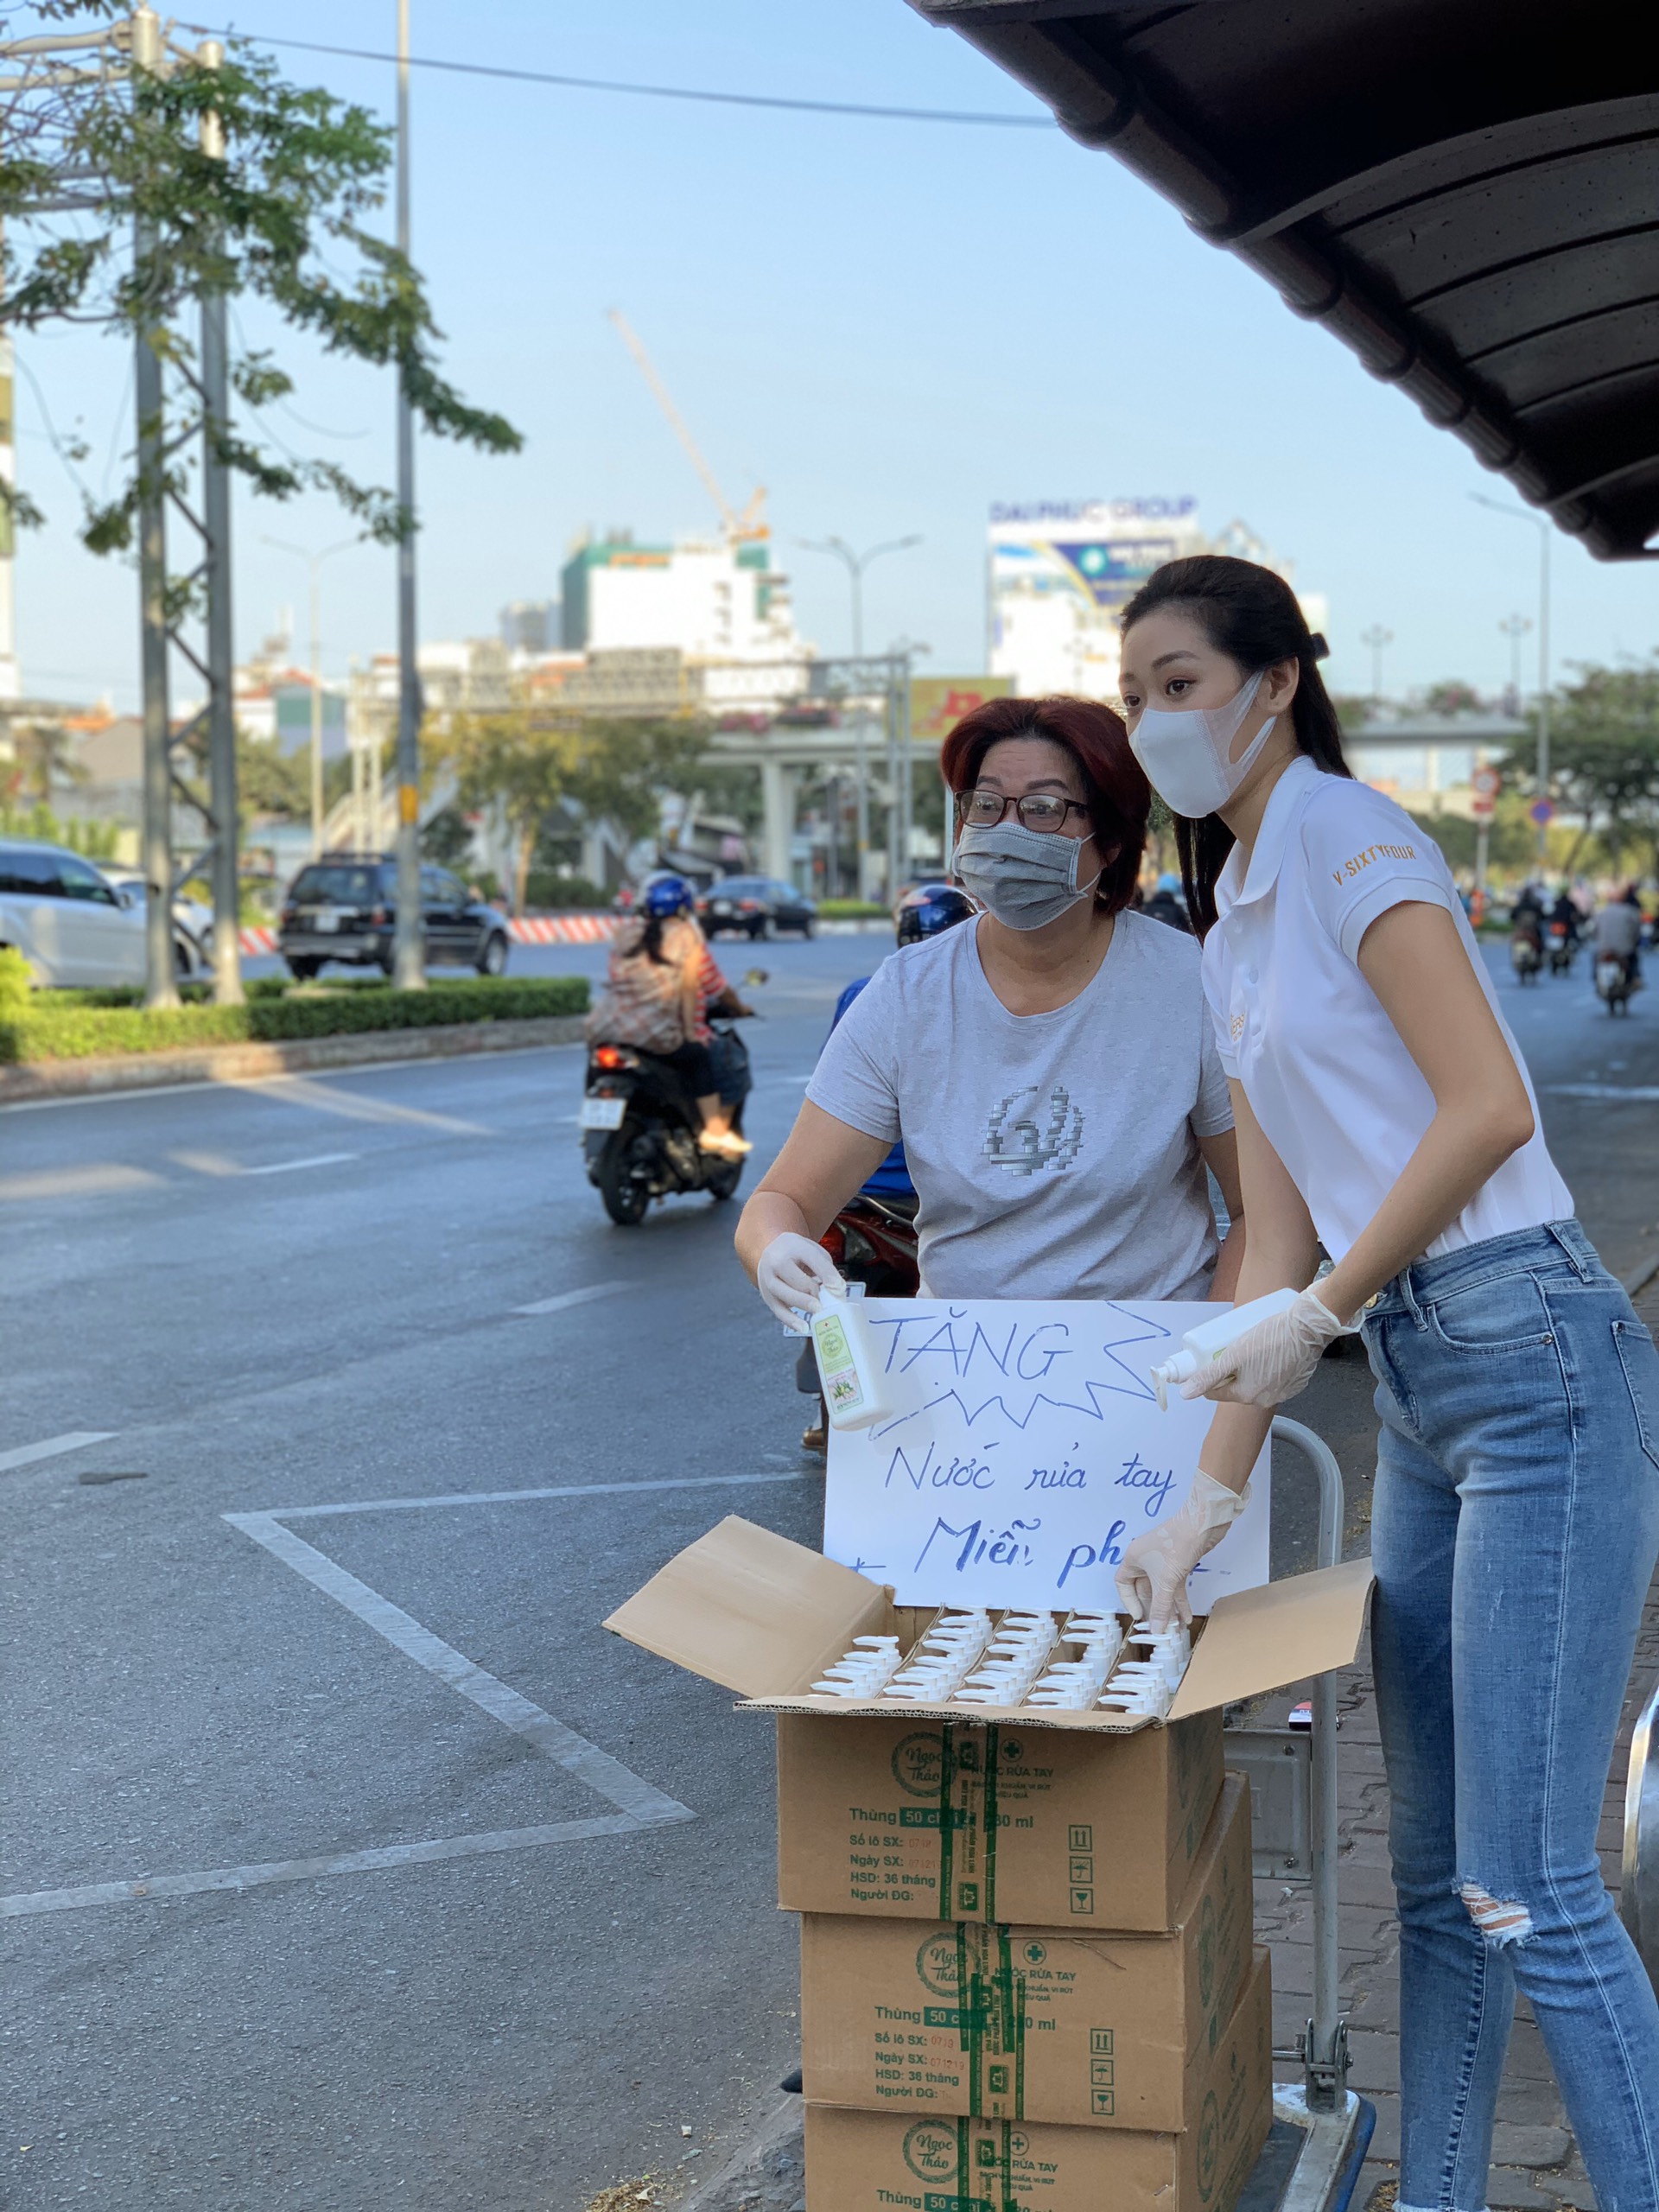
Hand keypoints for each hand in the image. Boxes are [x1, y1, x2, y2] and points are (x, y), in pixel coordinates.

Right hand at [756, 1232, 845, 1330]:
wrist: (771, 1252)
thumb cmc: (797, 1254)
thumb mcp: (814, 1252)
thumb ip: (826, 1269)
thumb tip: (836, 1292)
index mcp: (794, 1247)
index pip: (813, 1261)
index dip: (828, 1276)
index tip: (839, 1288)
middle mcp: (778, 1262)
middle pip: (799, 1281)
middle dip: (816, 1293)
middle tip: (829, 1302)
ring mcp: (769, 1280)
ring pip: (788, 1296)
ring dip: (806, 1305)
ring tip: (820, 1311)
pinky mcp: (766, 1296)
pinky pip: (779, 1311)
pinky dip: (792, 1321)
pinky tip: (805, 1327)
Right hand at [1114, 1471, 1251, 1629]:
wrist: (1202, 1524)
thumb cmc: (1178, 1543)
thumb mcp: (1166, 1580)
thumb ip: (1160, 1606)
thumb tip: (1156, 1629)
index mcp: (1134, 1558)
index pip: (1123, 1584)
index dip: (1129, 1601)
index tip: (1139, 1616)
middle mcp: (1146, 1559)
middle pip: (1144, 1590)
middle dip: (1153, 1609)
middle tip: (1159, 1627)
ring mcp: (1163, 1562)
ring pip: (1162, 1590)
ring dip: (1168, 1608)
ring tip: (1175, 1627)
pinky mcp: (1178, 1563)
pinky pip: (1175, 1587)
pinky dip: (1180, 1601)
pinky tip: (1186, 1615)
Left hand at [1180, 1286, 1349, 1407]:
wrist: (1309, 1327)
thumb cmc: (1272, 1338)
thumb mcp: (1234, 1354)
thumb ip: (1210, 1375)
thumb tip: (1186, 1394)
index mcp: (1248, 1395)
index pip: (1216, 1391)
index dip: (1209, 1373)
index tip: (1210, 1357)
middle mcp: (1266, 1399)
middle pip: (1237, 1385)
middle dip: (1231, 1368)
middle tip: (1233, 1346)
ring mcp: (1284, 1391)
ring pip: (1256, 1380)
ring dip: (1250, 1367)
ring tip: (1253, 1344)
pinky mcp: (1297, 1381)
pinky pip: (1275, 1376)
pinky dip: (1269, 1366)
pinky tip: (1271, 1349)